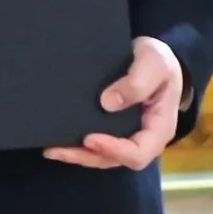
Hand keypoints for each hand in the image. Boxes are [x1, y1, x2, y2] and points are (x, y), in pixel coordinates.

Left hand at [44, 37, 183, 170]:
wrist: (150, 54)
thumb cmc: (158, 60)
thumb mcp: (156, 63)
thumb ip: (138, 82)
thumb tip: (108, 103)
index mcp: (160, 127)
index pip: (140, 152)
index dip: (115, 150)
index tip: (89, 138)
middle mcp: (142, 137)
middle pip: (116, 159)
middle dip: (87, 156)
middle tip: (59, 150)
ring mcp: (126, 134)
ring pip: (103, 155)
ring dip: (78, 155)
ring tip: (52, 150)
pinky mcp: (111, 127)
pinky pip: (96, 144)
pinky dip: (77, 146)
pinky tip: (56, 142)